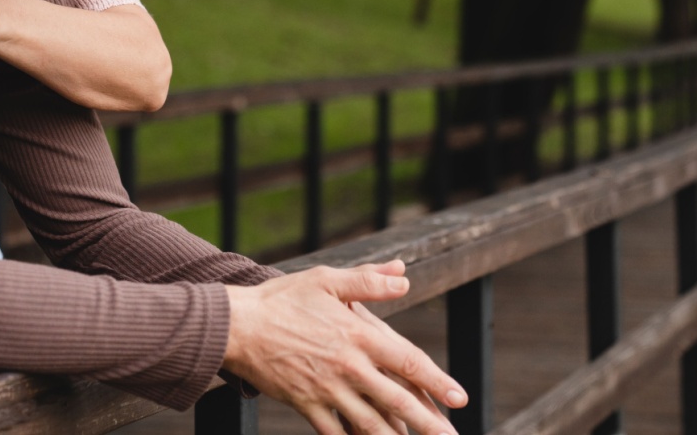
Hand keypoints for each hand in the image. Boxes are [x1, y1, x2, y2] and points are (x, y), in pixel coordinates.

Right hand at [223, 261, 464, 434]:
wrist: (237, 326)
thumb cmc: (282, 298)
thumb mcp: (327, 279)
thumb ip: (368, 280)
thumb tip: (404, 276)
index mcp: (358, 334)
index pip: (408, 361)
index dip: (436, 380)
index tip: (459, 397)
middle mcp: (348, 366)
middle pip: (397, 400)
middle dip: (428, 422)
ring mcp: (326, 389)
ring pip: (371, 424)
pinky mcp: (305, 405)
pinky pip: (335, 433)